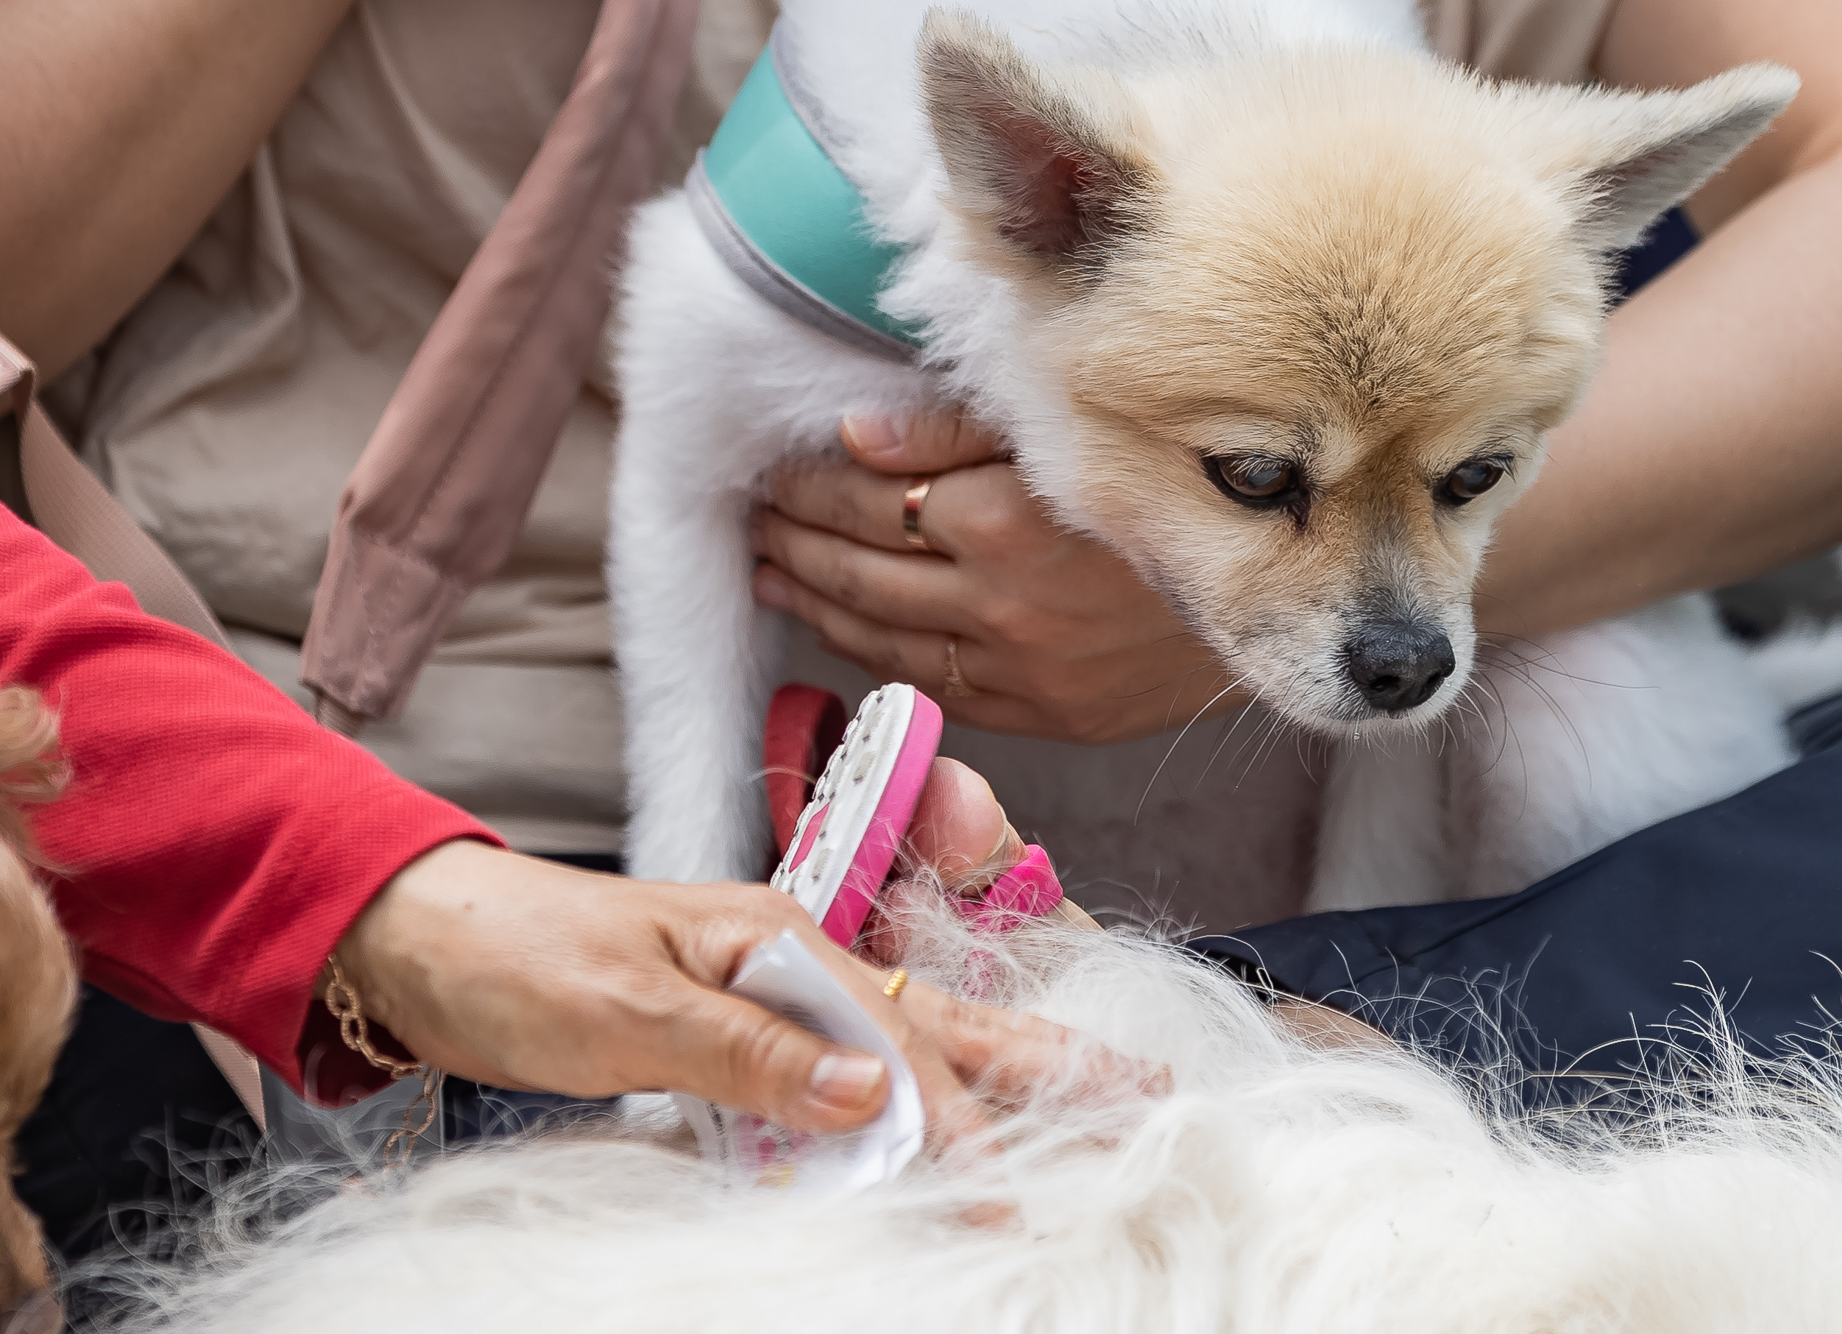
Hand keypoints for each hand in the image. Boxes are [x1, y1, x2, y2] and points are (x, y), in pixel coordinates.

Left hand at [333, 842, 1127, 1142]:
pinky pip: (835, 1073)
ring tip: (1077, 1106)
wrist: (416, 937)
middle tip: (1142, 1093)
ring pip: (899, 1045)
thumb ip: (754, 1051)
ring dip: (986, 1083)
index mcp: (779, 940)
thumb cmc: (514, 959)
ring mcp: (764, 993)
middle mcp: (788, 960)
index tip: (1005, 1187)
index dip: (957, 1118)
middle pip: (937, 1019)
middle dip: (1041, 1061)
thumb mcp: (629, 1009)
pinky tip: (928, 1132)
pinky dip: (896, 1105)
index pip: (899, 1041)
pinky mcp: (730, 1032)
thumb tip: (877, 1092)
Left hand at [750, 408, 1242, 744]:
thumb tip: (854, 429)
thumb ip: (962, 427)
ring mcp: (1019, 667)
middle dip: (791, 535)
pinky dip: (869, 655)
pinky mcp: (1044, 712)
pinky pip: (929, 685)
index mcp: (1006, 519)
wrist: (1292, 591)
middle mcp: (1001, 602)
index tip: (774, 460)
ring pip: (877, 633)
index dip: (807, 479)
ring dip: (811, 597)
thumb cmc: (1187, 490)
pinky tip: (838, 628)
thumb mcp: (1082, 428)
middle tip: (751, 509)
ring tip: (768, 565)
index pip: (865, 495)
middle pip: (856, 566)